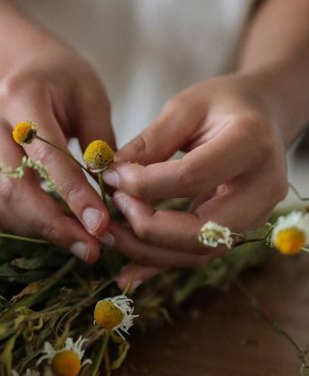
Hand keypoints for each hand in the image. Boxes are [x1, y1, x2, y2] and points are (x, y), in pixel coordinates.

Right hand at [0, 48, 114, 261]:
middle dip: (51, 223)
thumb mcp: (92, 97)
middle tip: (90, 247)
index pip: (45, 154)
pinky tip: (59, 229)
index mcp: (20, 97)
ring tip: (81, 244)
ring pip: (1, 202)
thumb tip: (109, 196)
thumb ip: (99, 143)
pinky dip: (29, 223)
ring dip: (41, 229)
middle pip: (11, 186)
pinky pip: (0, 204)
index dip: (72, 193)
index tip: (100, 224)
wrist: (28, 68)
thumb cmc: (65, 79)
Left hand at [103, 73, 289, 285]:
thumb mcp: (185, 107)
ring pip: (200, 252)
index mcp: (251, 143)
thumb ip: (150, 140)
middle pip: (203, 231)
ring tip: (110, 235)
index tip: (111, 176)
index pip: (192, 176)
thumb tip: (111, 172)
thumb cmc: (224, 104)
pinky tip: (129, 271)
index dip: (144, 182)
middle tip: (112, 211)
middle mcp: (263, 188)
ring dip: (149, 252)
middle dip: (148, 228)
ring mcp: (256, 215)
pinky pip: (199, 255)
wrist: (265, 115)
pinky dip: (162, 264)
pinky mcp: (239, 229)